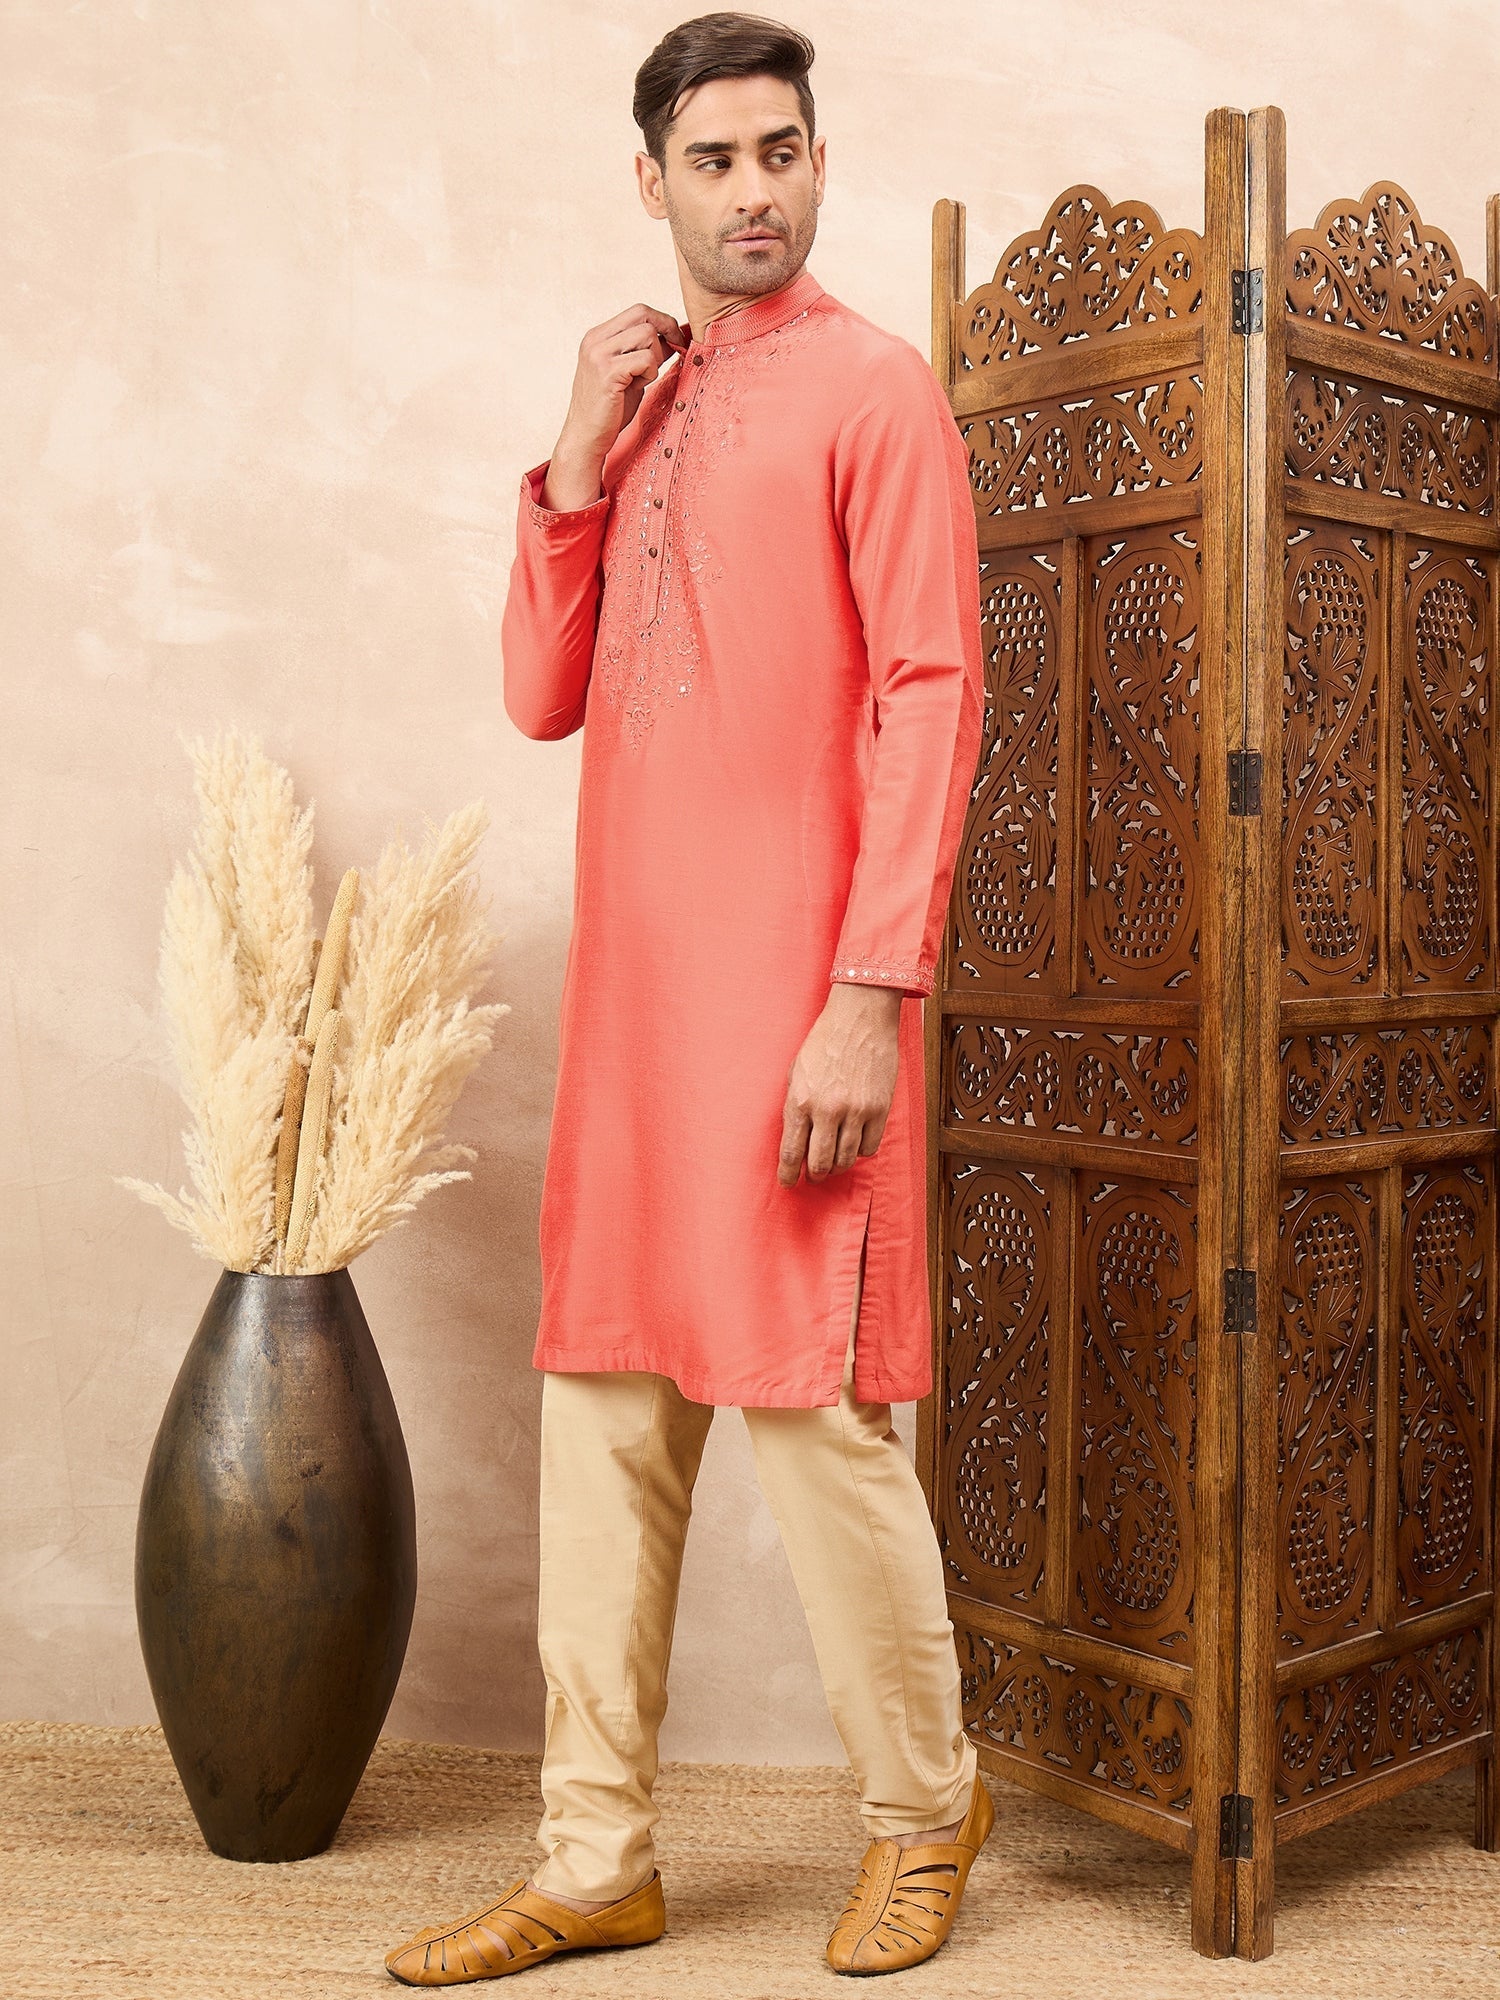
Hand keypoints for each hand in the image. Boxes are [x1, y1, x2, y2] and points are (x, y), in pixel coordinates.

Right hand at [542, 302, 689, 510]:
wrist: (586, 437)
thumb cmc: (609, 409)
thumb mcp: (629, 372)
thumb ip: (645, 352)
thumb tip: (675, 335)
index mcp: (598, 336)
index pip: (638, 310)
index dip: (663, 321)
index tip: (676, 339)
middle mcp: (595, 339)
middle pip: (644, 314)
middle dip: (666, 332)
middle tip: (675, 352)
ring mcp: (599, 354)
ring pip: (647, 335)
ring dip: (656, 357)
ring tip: (644, 377)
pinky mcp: (607, 372)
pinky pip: (645, 359)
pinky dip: (650, 372)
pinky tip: (639, 385)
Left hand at [778, 983, 902, 1186]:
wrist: (860, 1017)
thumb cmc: (825, 1040)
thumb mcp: (797, 1072)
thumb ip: (796, 1106)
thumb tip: (796, 1139)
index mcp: (800, 1100)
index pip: (791, 1152)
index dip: (788, 1174)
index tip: (788, 1183)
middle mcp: (827, 1110)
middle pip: (819, 1162)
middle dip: (815, 1174)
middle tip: (814, 1175)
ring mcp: (855, 1111)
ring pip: (845, 1159)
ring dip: (837, 1166)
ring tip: (834, 1163)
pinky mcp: (879, 1108)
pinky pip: (870, 1147)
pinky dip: (861, 1151)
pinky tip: (855, 1143)